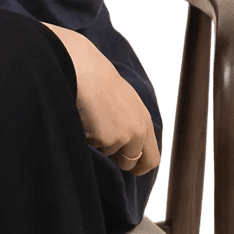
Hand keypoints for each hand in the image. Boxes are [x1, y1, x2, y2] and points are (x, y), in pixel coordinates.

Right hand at [41, 22, 160, 175]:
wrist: (82, 67)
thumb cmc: (99, 79)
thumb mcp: (125, 101)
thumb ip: (131, 123)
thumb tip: (126, 147)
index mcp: (145, 121)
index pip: (151, 159)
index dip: (138, 165)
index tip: (128, 166)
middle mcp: (137, 132)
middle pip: (131, 163)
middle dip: (118, 161)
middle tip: (104, 145)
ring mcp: (121, 137)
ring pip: (107, 155)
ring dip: (99, 146)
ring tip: (90, 121)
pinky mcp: (103, 139)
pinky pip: (92, 149)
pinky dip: (86, 141)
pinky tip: (82, 120)